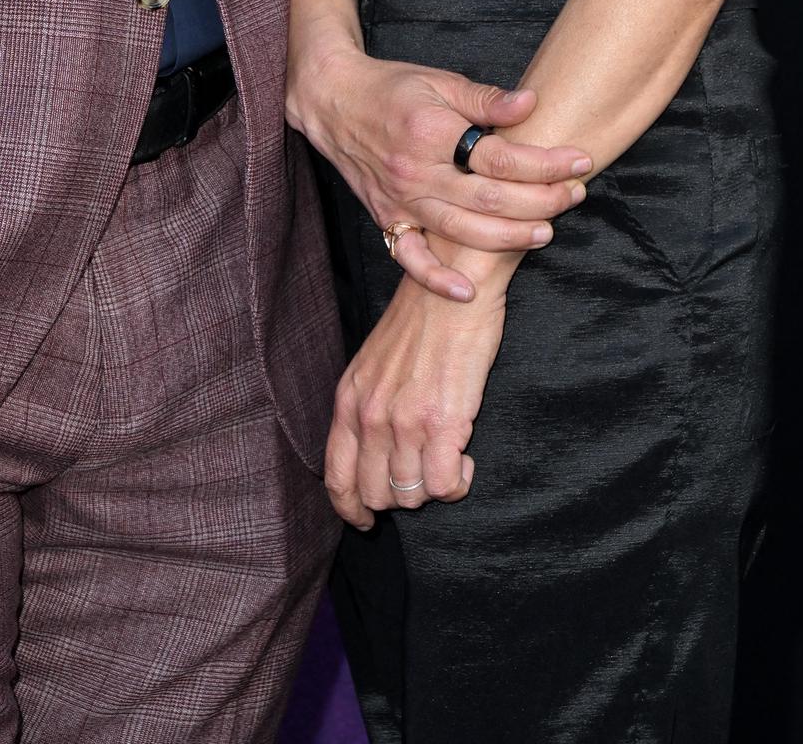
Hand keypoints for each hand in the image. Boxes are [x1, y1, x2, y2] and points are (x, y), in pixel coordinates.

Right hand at [288, 42, 590, 298]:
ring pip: (461, 230)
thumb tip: (530, 103)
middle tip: (575, 195)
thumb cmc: (392, 89)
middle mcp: (415, 171)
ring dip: (508, 237)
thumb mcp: (440, 81)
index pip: (500, 156)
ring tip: (545, 233)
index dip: (545, 162)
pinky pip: (410, 258)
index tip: (579, 161)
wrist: (334, 102)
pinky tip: (466, 292)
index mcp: (431, 131)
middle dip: (540, 200)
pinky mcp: (387, 218)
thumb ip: (485, 98)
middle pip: (488, 198)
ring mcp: (400, 200)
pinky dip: (435, 279)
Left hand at [325, 260, 511, 527]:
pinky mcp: (443, 422)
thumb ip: (368, 405)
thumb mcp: (375, 362)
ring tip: (449, 457)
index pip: (337, 478)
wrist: (455, 280)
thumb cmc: (422, 318)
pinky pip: (444, 487)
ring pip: (411, 495)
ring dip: (433, 486)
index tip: (367, 521)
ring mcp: (404, 421)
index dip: (351, 510)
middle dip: (401, 496)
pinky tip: (465, 458)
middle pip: (376, 495)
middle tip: (425, 472)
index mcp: (349, 398)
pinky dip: (458, 483)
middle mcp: (369, 415)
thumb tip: (375, 453)